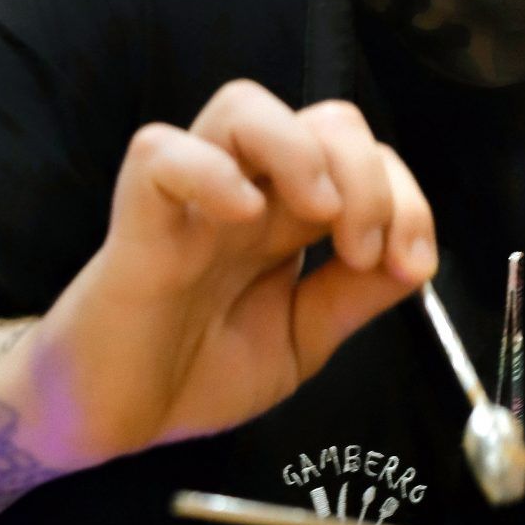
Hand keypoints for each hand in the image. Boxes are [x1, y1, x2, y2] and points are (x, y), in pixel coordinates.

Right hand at [14, 81, 436, 468]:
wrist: (107, 420)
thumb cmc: (194, 370)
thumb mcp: (301, 341)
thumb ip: (353, 299)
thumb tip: (416, 260)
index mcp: (290, 216)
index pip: (363, 157)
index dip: (404, 195)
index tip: (408, 263)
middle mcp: (249, 192)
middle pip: (322, 117)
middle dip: (367, 173)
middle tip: (362, 250)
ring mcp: (192, 200)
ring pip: (242, 104)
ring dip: (299, 149)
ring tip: (317, 215)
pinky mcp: (136, 221)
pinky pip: (160, 154)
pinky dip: (210, 171)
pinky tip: (242, 215)